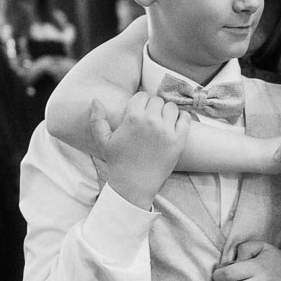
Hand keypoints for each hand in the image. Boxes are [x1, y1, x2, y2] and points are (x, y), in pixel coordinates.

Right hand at [92, 93, 190, 208]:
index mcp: (133, 117)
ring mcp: (166, 130)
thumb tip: (95, 99)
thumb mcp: (103, 141)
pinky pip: (186, 118)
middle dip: (154, 108)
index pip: (142, 96)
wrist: (134, 185)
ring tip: (163, 123)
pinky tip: (175, 125)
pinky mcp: (179, 140)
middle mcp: (151, 121)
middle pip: (158, 100)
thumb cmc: (118, 162)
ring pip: (171, 107)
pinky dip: (182, 118)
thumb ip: (97, 119)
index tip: (140, 113)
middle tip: (151, 120)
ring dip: (167, 112)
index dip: (141, 103)